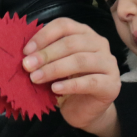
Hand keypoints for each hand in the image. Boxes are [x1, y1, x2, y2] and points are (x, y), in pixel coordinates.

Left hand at [22, 18, 121, 136]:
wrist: (85, 111)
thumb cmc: (67, 83)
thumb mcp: (54, 65)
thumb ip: (44, 56)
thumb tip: (25, 53)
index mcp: (85, 33)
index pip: (64, 25)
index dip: (44, 35)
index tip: (26, 51)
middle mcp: (100, 44)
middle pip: (72, 43)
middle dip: (46, 54)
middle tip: (27, 66)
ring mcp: (109, 64)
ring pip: (80, 61)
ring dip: (55, 69)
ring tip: (36, 78)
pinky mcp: (111, 85)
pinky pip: (90, 82)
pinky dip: (70, 85)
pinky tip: (55, 89)